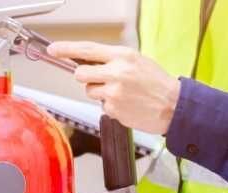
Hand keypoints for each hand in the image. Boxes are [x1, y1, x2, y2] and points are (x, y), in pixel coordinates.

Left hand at [47, 41, 180, 134]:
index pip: (87, 49)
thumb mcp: (136, 61)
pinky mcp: (113, 109)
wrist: (174, 106)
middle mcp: (116, 72)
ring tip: (121, 93)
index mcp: (122, 56)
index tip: (53, 50)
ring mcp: (113, 92)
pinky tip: (126, 104)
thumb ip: (112, 60)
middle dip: (85, 77)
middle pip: (80, 74)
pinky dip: (110, 106)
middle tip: (99, 80)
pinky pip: (101, 105)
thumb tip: (87, 61)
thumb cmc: (156, 83)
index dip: (66, 49)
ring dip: (99, 92)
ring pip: (89, 91)